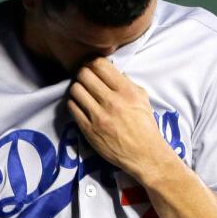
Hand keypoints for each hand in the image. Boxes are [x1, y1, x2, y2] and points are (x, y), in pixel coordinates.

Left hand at [66, 57, 175, 181]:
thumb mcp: (142, 99)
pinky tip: (80, 104)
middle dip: (82, 73)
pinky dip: (73, 103)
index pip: (100, 65)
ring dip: (76, 88)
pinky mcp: (88, 129)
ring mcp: (98, 116)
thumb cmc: (144, 126)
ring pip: (75, 89)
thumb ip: (126, 83)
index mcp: (127, 91)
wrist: (144, 155)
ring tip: (82, 91)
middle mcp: (112, 101)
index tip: (92, 66)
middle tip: (85, 78)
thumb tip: (110, 70)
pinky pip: (72, 107)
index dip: (93, 62)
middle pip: (84, 74)